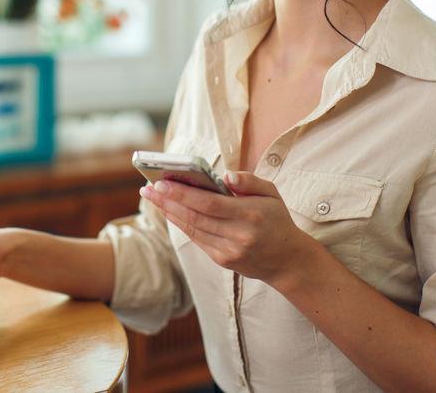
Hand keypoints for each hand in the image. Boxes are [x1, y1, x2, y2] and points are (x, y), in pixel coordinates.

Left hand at [140, 171, 313, 285]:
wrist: (288, 260)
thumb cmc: (277, 220)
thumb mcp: (272, 193)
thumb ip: (249, 180)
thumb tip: (225, 175)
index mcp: (251, 214)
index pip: (209, 203)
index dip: (182, 193)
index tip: (161, 182)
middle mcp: (238, 235)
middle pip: (195, 216)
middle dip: (168, 201)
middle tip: (147, 188)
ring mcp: (229, 251)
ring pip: (192, 229)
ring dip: (169, 212)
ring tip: (153, 197)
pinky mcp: (223, 261)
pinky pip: (197, 239)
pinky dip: (181, 224)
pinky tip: (169, 211)